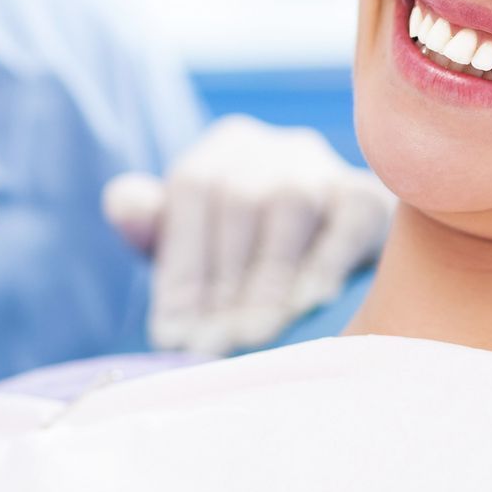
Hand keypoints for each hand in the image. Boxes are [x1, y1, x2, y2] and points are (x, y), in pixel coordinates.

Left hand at [103, 115, 394, 355]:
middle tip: (212, 345)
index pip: (192, 189)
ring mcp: (325, 166)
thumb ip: (151, 223)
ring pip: (290, 203)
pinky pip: (351, 217)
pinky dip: (327, 260)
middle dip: (223, 281)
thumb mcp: (192, 238)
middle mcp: (275, 146)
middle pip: (239, 200)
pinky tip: (309, 303)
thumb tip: (122, 204)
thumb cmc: (248, 249)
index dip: (181, 263)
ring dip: (268, 275)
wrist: (342, 246)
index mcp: (225, 147)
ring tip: (253, 335)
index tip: (171, 331)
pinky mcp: (369, 195)